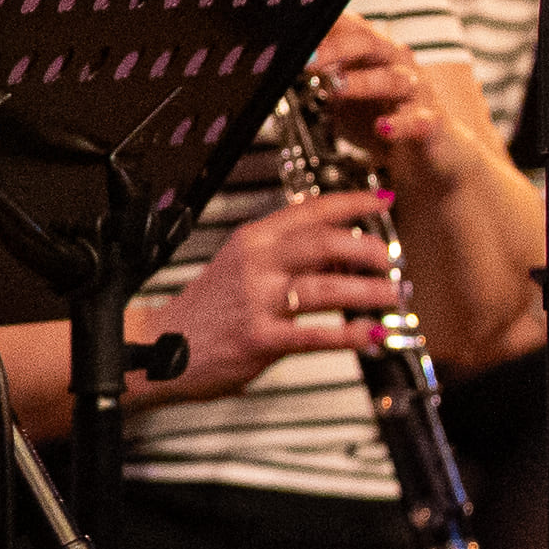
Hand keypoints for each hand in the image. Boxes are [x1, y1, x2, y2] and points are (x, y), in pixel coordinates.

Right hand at [157, 186, 403, 403]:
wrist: (158, 346)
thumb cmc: (206, 309)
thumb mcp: (240, 266)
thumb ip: (285, 255)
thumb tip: (340, 252)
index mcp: (252, 240)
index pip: (309, 210)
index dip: (352, 203)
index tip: (381, 201)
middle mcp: (255, 264)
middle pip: (322, 243)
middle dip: (365, 250)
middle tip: (389, 259)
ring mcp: (256, 301)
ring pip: (325, 287)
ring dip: (366, 292)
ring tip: (390, 296)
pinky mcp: (259, 339)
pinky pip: (314, 335)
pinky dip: (347, 335)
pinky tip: (366, 334)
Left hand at [291, 17, 447, 180]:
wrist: (429, 155)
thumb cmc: (383, 117)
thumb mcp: (343, 98)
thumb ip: (318, 79)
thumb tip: (279, 65)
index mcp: (374, 52)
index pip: (348, 26)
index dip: (323, 26)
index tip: (292, 30)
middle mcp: (397, 64)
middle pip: (369, 44)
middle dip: (336, 47)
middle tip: (307, 58)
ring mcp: (417, 93)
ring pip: (393, 79)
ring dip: (363, 82)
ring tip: (337, 87)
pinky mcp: (430, 124)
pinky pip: (418, 122)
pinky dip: (401, 125)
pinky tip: (383, 128)